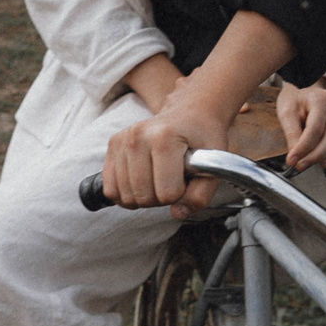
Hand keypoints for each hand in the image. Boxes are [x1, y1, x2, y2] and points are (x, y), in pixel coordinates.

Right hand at [104, 92, 230, 216]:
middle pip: (144, 197)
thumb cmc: (202, 137)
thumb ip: (200, 195)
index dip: (180, 194)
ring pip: (126, 196)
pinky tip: (142, 181)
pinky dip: (127, 194)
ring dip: (144, 197)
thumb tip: (177, 213)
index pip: (167, 193)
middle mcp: (138, 137)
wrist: (189, 112)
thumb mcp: (215, 164)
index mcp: (165, 138)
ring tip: (158, 178)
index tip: (186, 179)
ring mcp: (122, 140)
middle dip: (161, 198)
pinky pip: (111, 189)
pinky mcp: (113, 145)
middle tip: (173, 180)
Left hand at [274, 81, 325, 171]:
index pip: (316, 128)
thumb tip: (295, 157)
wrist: (306, 92)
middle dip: (316, 156)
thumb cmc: (296, 101)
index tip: (292, 160)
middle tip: (300, 166)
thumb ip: (291, 134)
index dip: (304, 147)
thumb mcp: (286, 112)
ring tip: (319, 166)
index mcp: (322, 99)